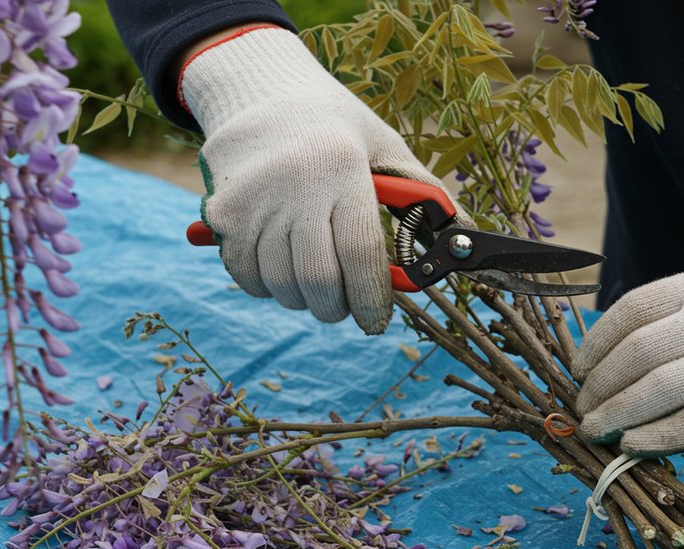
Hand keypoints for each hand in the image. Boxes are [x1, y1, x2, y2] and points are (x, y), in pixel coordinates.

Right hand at [180, 27, 466, 333]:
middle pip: (318, 279)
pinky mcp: (222, 214)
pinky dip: (267, 288)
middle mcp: (294, 184)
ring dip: (303, 300)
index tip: (376, 320)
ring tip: (315, 287)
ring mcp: (253, 200)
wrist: (262, 95)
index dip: (371, 298)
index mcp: (342, 167)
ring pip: (280, 285)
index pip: (360, 253)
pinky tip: (282, 270)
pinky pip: (246, 276)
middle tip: (344, 308)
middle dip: (337, 307)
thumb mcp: (385, 146)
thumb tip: (462, 242)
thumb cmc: (336, 129)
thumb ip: (423, 193)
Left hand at [573, 266, 683, 456]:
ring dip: (616, 414)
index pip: (633, 308)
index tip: (577, 369)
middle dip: (599, 385)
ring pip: (655, 389)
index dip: (596, 342)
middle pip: (636, 352)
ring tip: (595, 430)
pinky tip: (632, 445)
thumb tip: (608, 356)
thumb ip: (680, 317)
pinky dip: (653, 438)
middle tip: (582, 408)